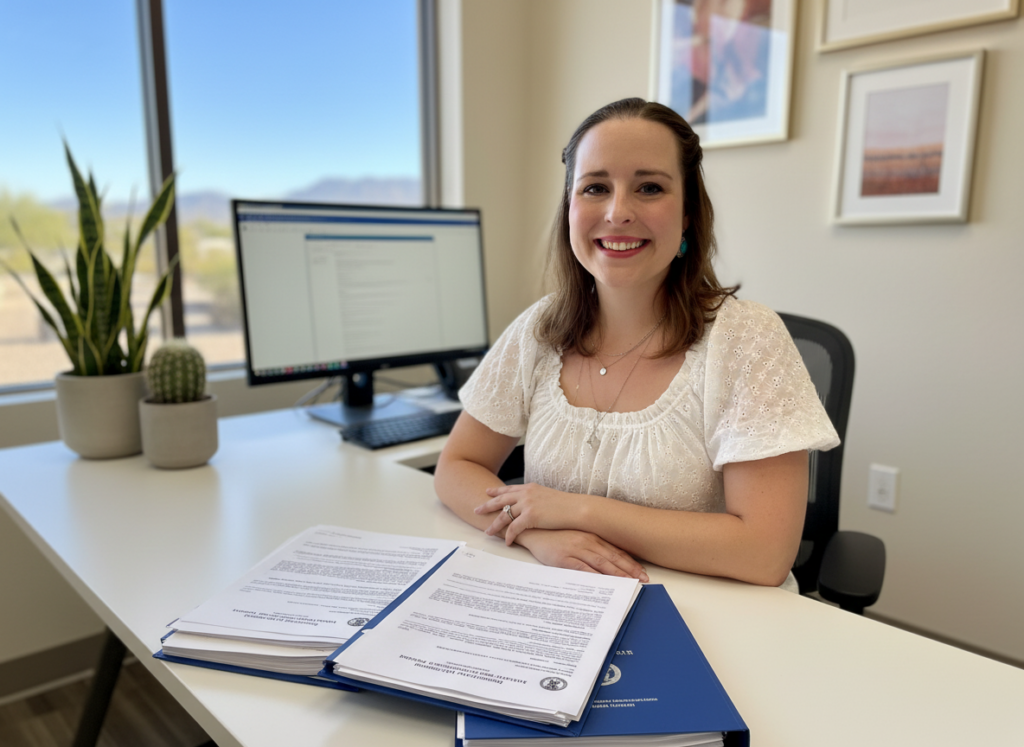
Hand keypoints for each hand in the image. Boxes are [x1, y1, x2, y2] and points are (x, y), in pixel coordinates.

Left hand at [475, 483, 581, 545]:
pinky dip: (509, 536)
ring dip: (495, 525)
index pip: (509, 489)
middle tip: (476, 509)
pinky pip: (514, 528)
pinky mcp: (530, 516)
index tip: (487, 492)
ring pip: (504, 516)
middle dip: (487, 505)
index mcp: (530, 488)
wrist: (578, 508)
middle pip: (501, 500)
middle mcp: (526, 494)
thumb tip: (534, 505)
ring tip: (487, 532)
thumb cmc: (568, 505)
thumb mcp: (549, 496)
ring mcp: (527, 504)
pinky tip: (507, 542)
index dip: (497, 491)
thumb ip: (538, 498)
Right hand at [515, 529, 648, 581]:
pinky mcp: (564, 558)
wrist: (532, 531)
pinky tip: (603, 584)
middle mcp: (587, 541)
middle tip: (643, 580)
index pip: (615, 550)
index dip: (630, 562)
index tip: (642, 571)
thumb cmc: (554, 535)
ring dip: (617, 574)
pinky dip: (595, 577)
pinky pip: (583, 569)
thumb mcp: (575, 537)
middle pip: (613, 557)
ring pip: (602, 563)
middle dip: (629, 570)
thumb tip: (606, 560)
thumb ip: (590, 547)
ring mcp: (576, 549)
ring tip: (629, 584)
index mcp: (591, 536)